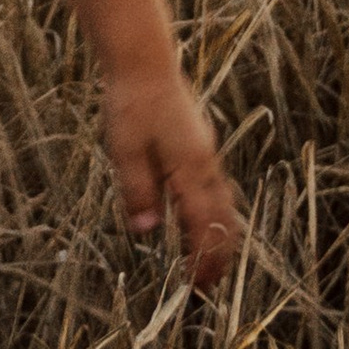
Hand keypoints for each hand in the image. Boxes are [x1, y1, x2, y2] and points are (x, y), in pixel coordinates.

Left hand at [104, 66, 241, 289]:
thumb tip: (146, 231)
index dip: (202, 258)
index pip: (203, 225)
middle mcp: (205, 164)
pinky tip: (204, 219)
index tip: (198, 285)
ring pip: (223, 203)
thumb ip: (138, 191)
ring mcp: (206, 153)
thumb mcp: (124, 150)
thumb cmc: (130, 105)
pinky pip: (216, 187)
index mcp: (189, 169)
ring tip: (211, 260)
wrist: (144, 63)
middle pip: (222, 219)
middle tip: (209, 284)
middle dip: (218, 254)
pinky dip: (215, 212)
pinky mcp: (200, 144)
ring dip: (219, 234)